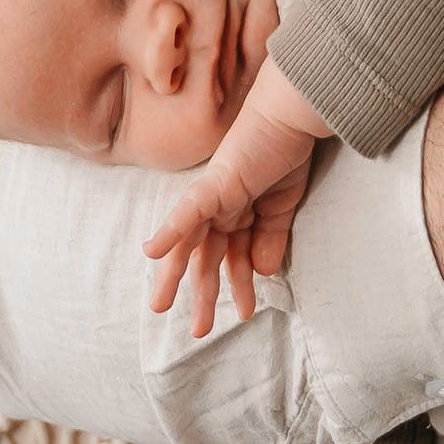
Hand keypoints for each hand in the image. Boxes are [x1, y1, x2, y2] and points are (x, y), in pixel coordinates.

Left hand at [145, 58, 329, 335]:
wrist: (291, 113)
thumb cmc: (287, 151)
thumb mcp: (283, 207)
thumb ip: (271, 238)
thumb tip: (262, 272)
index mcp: (238, 211)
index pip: (233, 255)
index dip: (237, 284)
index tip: (246, 310)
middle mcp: (220, 207)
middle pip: (206, 257)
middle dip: (202, 293)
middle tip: (198, 330)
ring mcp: (213, 197)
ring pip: (190, 244)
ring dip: (176, 276)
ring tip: (161, 307)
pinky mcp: (214, 185)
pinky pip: (188, 212)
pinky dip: (171, 232)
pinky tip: (152, 252)